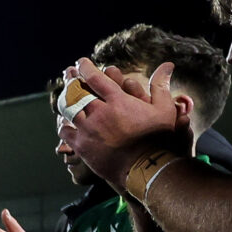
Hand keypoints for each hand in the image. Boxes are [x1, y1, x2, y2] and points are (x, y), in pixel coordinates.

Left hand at [59, 60, 190, 185]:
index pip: (95, 77)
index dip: (85, 67)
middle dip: (71, 80)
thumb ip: (161, 85)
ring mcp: (88, 129)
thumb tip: (167, 65)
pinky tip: (64, 122)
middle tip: (68, 74)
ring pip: (68, 109)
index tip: (81, 63)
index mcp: (117, 100)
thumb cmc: (159, 139)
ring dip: (65, 100)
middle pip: (77, 90)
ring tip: (65, 97)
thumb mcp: (164, 109)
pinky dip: (63, 124)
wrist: (147, 169)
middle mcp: (100, 112)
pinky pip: (65, 130)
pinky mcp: (82, 146)